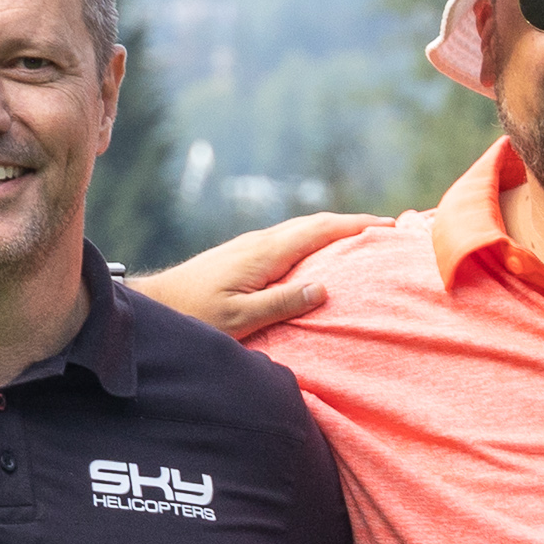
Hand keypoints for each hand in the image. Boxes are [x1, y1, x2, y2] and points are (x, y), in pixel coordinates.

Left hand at [127, 212, 384, 337]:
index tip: (387, 226)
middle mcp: (260, 242)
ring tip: (361, 238)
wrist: (155, 305)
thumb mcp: (241, 319)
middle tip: (386, 227)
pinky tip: (319, 254)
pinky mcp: (242, 255)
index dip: (355, 226)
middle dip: (351, 223)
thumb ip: (282, 303)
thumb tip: (323, 288)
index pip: (319, 230)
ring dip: (333, 231)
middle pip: (314, 223)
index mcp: (265, 253)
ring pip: (301, 230)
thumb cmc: (195, 317)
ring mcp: (250, 246)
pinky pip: (288, 241)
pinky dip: (313, 240)